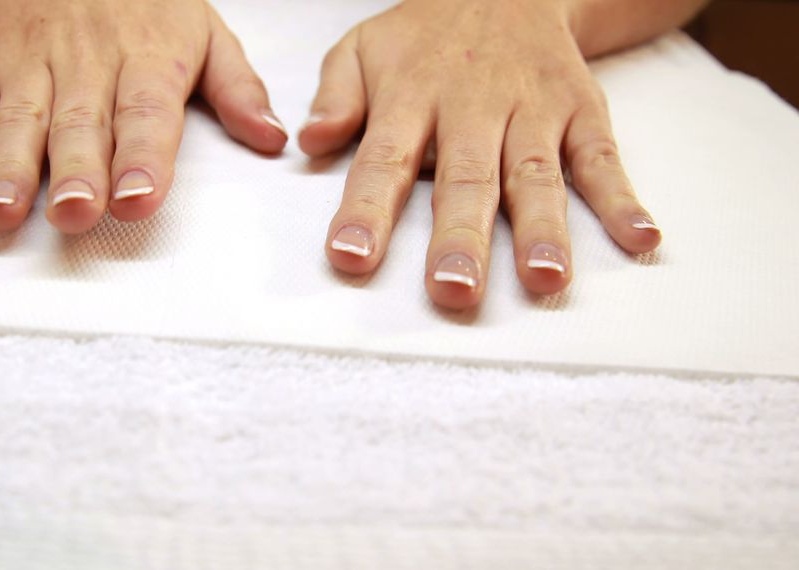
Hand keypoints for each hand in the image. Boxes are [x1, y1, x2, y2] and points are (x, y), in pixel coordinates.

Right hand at [0, 0, 286, 233]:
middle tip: (74, 215)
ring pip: (19, 119)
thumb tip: (273, 139)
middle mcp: (86, 64)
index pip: (145, 113)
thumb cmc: (150, 4)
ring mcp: (31, 64)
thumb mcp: (207, 32)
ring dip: (6, 168)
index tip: (137, 200)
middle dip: (76, 172)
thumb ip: (236, 89)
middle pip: (80, 123)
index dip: (142, 158)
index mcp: (147, 60)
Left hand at [300, 0, 664, 309]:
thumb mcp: (364, 47)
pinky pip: (604, 156)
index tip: (351, 258)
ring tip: (546, 280)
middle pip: (467, 178)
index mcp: (411, 95)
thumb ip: (336, 96)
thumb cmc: (424, 36)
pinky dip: (623, 198)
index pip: (384, 159)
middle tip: (454, 290)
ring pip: (536, 175)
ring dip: (544, 229)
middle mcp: (474, 105)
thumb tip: (309, 142)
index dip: (366, 210)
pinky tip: (639, 238)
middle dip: (461, 237)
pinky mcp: (582, 110)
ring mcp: (533, 109)